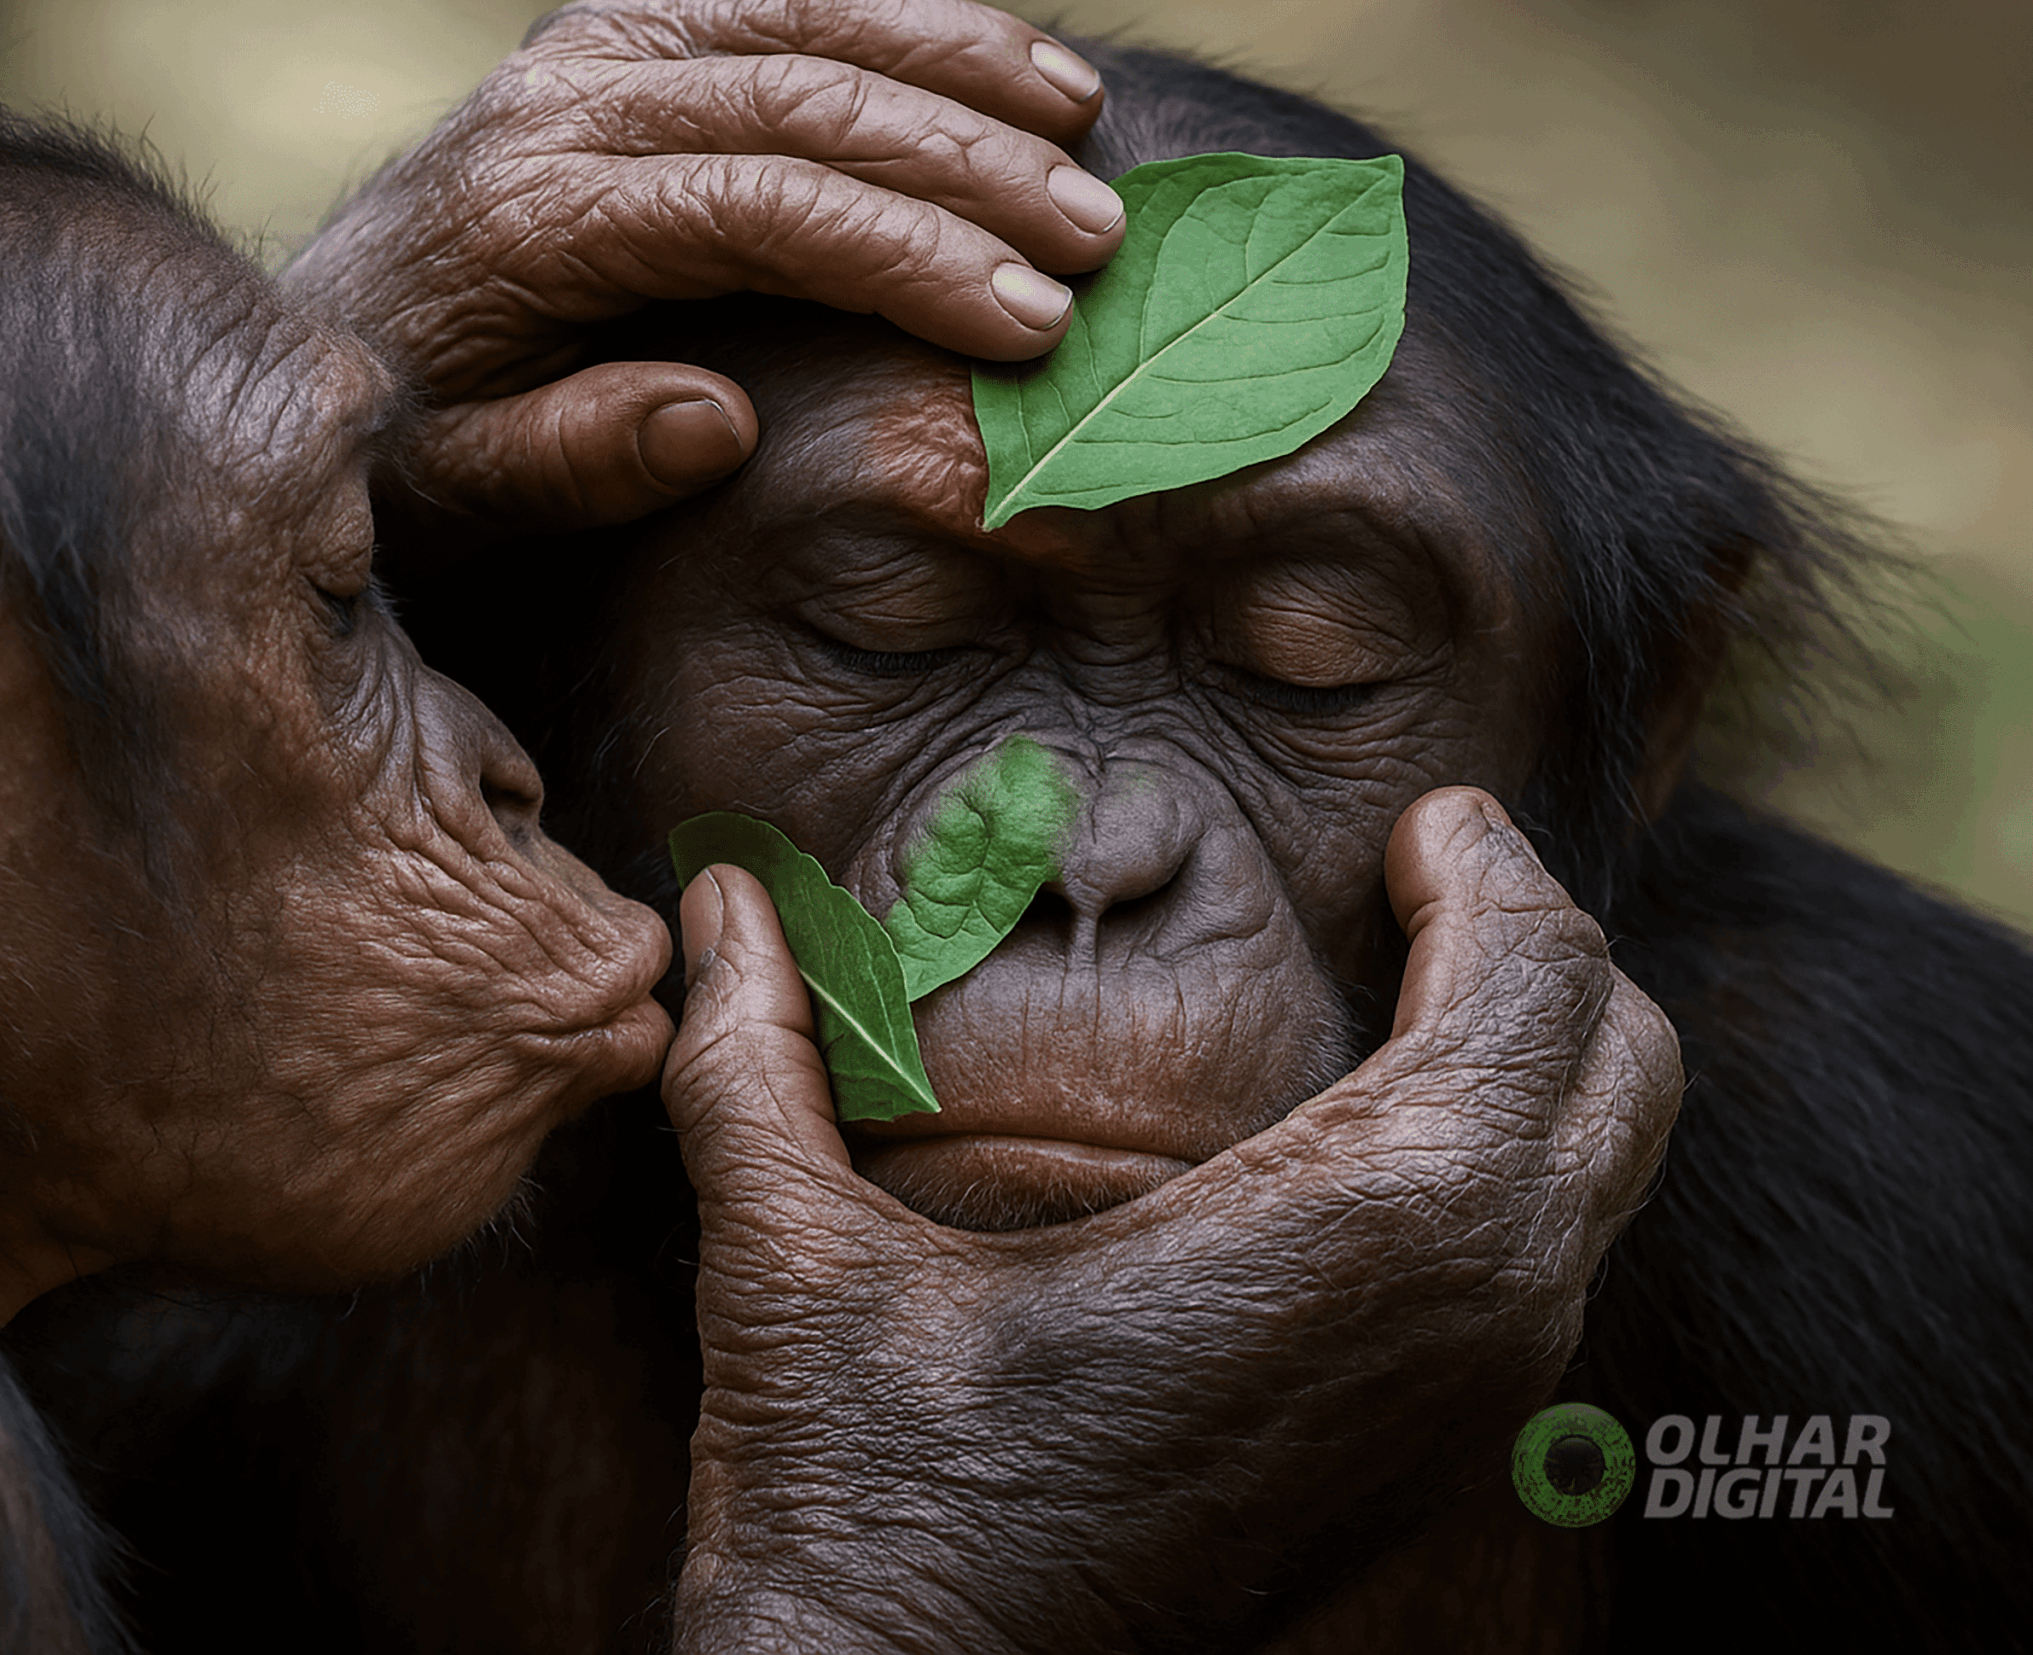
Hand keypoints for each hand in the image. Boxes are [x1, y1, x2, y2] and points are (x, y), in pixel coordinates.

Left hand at [283, 0, 1123, 535]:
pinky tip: (1020, 74)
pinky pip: (790, 10)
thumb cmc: (403, 438)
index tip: (1031, 326)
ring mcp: (597, 52)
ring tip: (1090, 139)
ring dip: (962, 77)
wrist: (317, 332)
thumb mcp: (456, 487)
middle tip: (1100, 244)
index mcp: (529, 212)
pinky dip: (914, 32)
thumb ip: (572, 459)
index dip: (907, 258)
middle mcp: (563, 101)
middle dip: (967, 169)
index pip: (756, 209)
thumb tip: (724, 419)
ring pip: (811, 28)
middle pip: (802, 103)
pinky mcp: (625, 38)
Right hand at [660, 787, 1683, 1652]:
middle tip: (1427, 874)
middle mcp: (1467, 1326)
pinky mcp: (1442, 1469)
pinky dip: (1512, 1161)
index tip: (1420, 816)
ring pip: (1604, 1174)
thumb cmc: (863, 1506)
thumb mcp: (790, 1265)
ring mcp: (1475, 1415)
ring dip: (1534, 1053)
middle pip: (1617, 1065)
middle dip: (1538, 945)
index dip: (1492, 870)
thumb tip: (707, 894)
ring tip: (1410, 977)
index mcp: (1352, 1239)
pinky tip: (1374, 1135)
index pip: (1530, 988)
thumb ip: (749, 1055)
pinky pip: (1552, 1265)